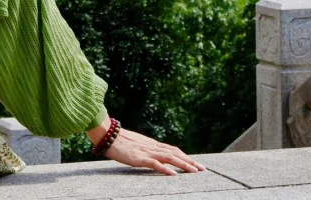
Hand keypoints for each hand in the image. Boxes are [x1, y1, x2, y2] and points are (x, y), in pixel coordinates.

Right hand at [87, 122, 201, 175]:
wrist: (108, 135)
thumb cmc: (120, 142)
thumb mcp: (137, 146)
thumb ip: (146, 151)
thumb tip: (155, 157)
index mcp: (152, 144)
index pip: (173, 150)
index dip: (186, 157)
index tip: (197, 164)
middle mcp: (153, 147)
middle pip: (175, 153)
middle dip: (190, 161)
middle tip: (203, 169)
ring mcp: (146, 152)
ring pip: (169, 158)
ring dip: (183, 164)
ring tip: (194, 171)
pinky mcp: (139, 158)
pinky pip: (154, 163)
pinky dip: (165, 168)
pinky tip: (173, 174)